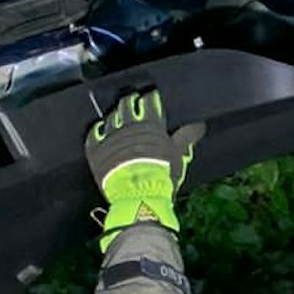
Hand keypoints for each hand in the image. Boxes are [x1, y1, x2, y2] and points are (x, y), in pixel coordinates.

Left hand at [83, 90, 203, 242]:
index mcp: (150, 125)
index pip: (150, 101)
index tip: (152, 97)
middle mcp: (128, 125)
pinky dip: (98, 130)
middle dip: (131, 101)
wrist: (138, 196)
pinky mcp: (97, 149)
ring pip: (111, 116)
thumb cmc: (162, 177)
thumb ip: (187, 138)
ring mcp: (110, 136)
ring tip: (120, 118)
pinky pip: (94, 133)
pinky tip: (102, 130)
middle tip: (135, 102)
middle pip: (127, 103)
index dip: (151, 97)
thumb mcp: (179, 156)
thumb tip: (199, 126)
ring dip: (116, 115)